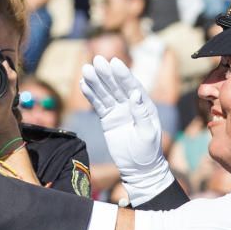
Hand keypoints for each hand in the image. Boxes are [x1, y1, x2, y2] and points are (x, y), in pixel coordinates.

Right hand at [80, 56, 172, 204]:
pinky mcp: (107, 119)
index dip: (123, 74)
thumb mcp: (148, 133)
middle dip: (106, 74)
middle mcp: (130, 104)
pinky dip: (90, 95)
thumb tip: (135, 94)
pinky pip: (98, 105)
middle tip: (96, 61)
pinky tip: (83, 84)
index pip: (132, 86)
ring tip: (85, 69)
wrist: (138, 168)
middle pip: (116, 86)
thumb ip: (142, 113)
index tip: (114, 62)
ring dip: (95, 82)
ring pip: (105, 93)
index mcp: (144, 105)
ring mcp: (118, 111)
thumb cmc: (147, 152)